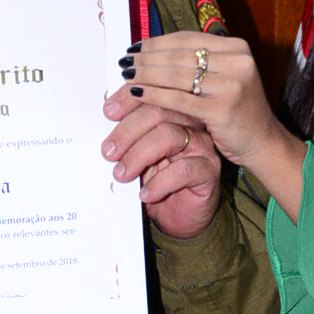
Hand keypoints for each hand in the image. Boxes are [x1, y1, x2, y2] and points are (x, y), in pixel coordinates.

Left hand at [100, 89, 223, 238]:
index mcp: (172, 114)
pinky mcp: (208, 171)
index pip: (152, 97)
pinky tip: (145, 194)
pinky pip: (185, 170)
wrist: (179, 217)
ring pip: (170, 136)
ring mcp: (201, 147)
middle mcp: (189, 125)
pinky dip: (160, 182)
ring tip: (121, 174)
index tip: (108, 112)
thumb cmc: (157, 183)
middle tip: (108, 152)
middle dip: (128, 131)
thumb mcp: (135, 160)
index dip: (129, 100)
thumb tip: (104, 125)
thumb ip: (125, 142)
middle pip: (159, 113)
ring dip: (139, 155)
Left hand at [117, 28, 305, 218]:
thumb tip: (152, 50)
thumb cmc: (236, 111)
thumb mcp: (223, 78)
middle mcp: (236, 61)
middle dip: (147, 58)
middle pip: (179, 55)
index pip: (187, 39)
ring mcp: (231, 85)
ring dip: (146, 74)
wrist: (262, 142)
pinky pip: (178, 99)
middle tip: (124, 62)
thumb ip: (197, 63)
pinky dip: (154, 95)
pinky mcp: (222, 109)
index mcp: (236, 48)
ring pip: (176, 75)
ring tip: (125, 76)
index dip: (157, 42)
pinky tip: (136, 93)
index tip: (135, 48)